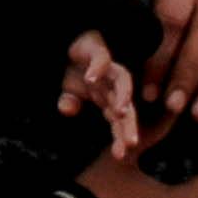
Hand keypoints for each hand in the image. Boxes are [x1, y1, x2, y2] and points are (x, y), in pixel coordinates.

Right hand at [55, 32, 143, 148]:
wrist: (71, 42)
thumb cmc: (75, 70)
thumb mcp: (68, 92)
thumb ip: (69, 103)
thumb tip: (66, 109)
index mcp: (108, 99)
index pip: (117, 122)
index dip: (119, 138)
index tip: (120, 156)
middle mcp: (112, 85)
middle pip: (125, 106)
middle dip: (128, 124)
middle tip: (130, 143)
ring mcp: (108, 67)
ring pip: (123, 81)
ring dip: (123, 96)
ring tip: (121, 111)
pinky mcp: (99, 50)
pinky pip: (102, 59)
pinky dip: (98, 67)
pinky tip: (91, 78)